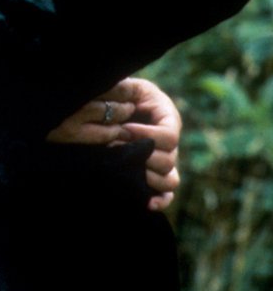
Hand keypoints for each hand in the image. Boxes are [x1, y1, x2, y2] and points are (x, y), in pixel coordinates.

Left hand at [46, 76, 180, 211]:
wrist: (119, 108)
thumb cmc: (125, 94)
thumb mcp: (130, 87)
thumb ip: (128, 90)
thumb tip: (125, 97)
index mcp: (169, 119)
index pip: (169, 136)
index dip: (147, 136)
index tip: (124, 129)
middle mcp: (171, 143)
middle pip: (169, 160)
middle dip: (143, 156)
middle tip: (119, 148)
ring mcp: (166, 161)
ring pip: (170, 180)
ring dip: (150, 178)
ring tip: (130, 170)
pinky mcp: (157, 175)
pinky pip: (167, 194)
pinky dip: (160, 200)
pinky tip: (147, 203)